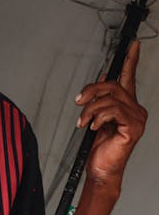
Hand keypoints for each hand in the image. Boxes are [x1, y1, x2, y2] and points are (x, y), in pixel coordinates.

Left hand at [75, 40, 146, 188]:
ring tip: (83, 121)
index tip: (134, 45)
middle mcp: (136, 110)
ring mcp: (137, 119)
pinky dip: (97, 117)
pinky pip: (112, 111)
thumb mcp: (96, 118)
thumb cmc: (100, 148)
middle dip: (91, 91)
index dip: (132, 60)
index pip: (130, 77)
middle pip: (113, 85)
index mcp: (128, 105)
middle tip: (78, 101)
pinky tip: (93, 127)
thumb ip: (100, 100)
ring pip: (110, 98)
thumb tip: (101, 80)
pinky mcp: (133, 127)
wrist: (101, 169)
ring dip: (90, 109)